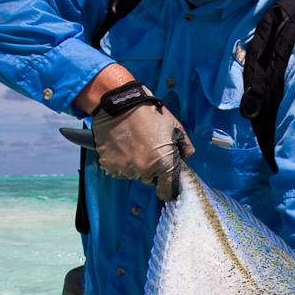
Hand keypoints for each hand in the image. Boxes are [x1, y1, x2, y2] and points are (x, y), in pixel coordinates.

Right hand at [92, 81, 193, 199]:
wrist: (120, 102)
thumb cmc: (149, 112)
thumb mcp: (176, 126)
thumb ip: (185, 147)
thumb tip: (185, 157)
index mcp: (163, 163)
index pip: (167, 191)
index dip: (168, 187)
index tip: (166, 181)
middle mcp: (144, 170)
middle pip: (149, 180)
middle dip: (151, 169)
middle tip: (148, 148)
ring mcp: (125, 168)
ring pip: (133, 174)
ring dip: (134, 164)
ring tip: (133, 143)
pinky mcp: (109, 165)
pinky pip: (118, 170)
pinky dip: (120, 161)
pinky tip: (122, 145)